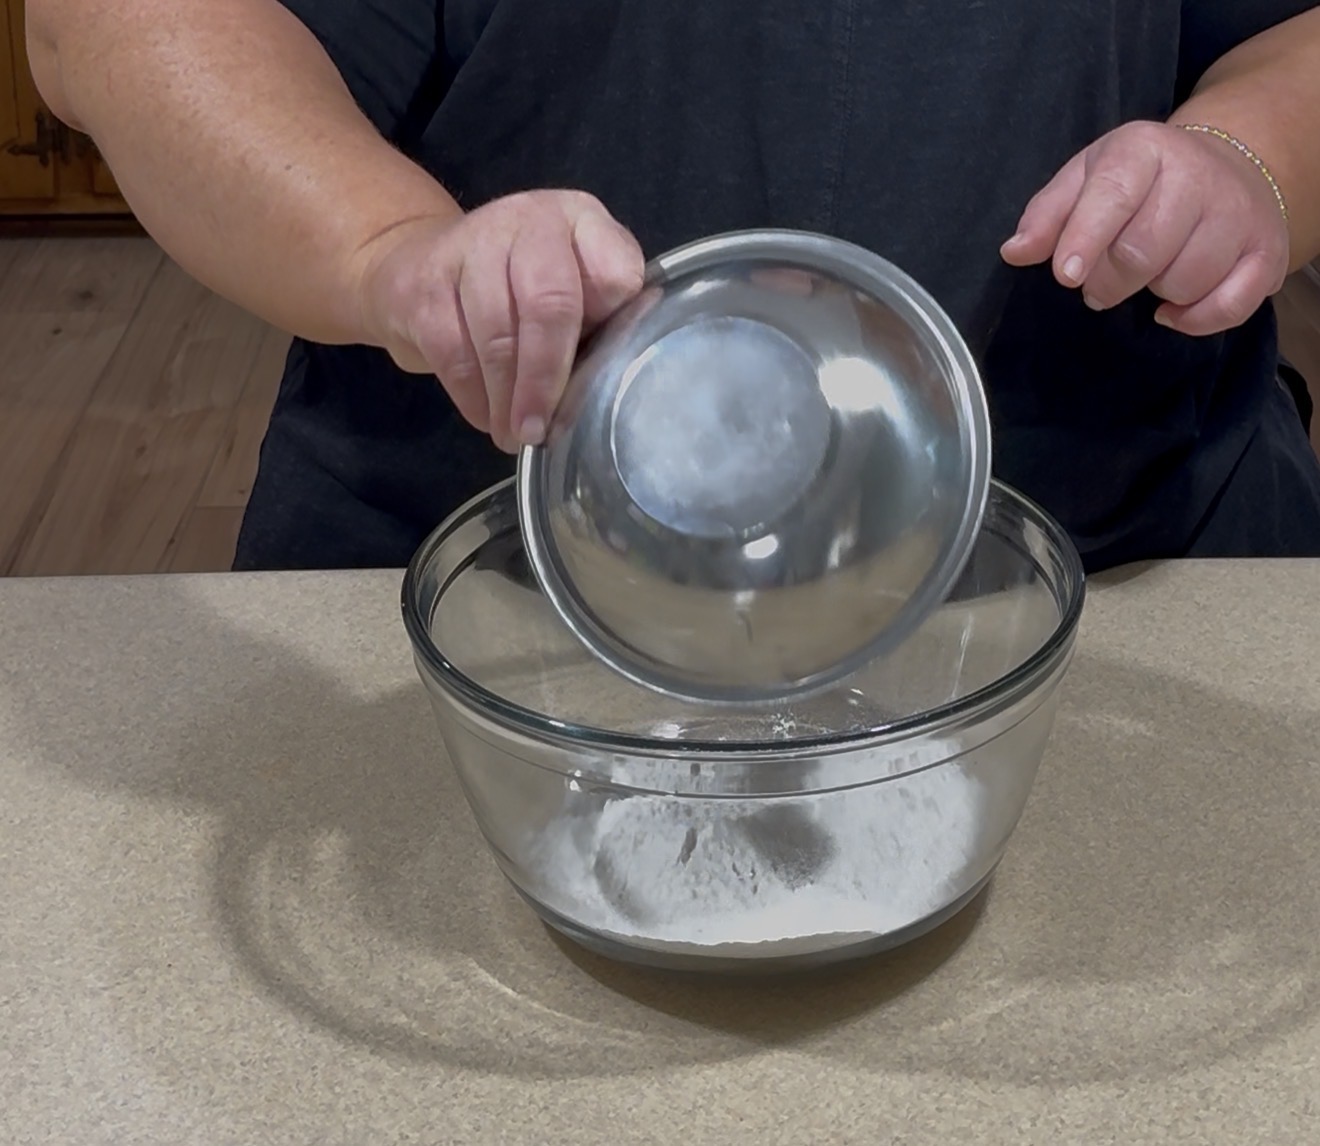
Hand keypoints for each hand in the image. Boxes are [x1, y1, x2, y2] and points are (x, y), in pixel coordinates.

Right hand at [355, 190, 644, 451]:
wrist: (423, 265)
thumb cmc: (520, 290)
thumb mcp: (576, 290)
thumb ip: (605, 319)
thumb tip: (617, 374)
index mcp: (580, 219)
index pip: (613, 273)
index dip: (610, 333)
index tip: (602, 381)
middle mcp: (529, 219)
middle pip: (549, 304)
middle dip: (547, 380)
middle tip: (541, 430)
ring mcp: (472, 243)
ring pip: (497, 336)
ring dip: (508, 400)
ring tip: (516, 435)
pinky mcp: (424, 282)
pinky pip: (454, 353)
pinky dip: (473, 397)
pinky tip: (487, 417)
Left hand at [1001, 120, 1289, 335]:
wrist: (1224, 167)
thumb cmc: (1136, 183)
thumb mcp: (1084, 180)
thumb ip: (1047, 215)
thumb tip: (1015, 251)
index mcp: (1145, 150)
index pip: (1115, 195)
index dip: (1087, 239)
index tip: (1067, 274)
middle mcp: (1199, 176)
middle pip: (1143, 252)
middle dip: (1110, 281)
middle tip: (1100, 281)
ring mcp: (1239, 214)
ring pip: (1183, 282)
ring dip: (1153, 293)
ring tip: (1149, 273)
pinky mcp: (1266, 253)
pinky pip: (1228, 307)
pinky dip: (1194, 319)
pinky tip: (1173, 308)